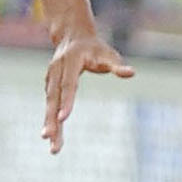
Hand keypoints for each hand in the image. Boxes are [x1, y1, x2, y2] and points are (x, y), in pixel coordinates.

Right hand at [42, 30, 133, 153]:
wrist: (73, 37)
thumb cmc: (95, 48)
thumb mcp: (109, 54)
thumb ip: (117, 66)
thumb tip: (131, 73)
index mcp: (70, 62)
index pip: (68, 84)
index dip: (66, 101)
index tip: (64, 119)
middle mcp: (56, 71)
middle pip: (53, 98)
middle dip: (51, 119)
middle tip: (49, 139)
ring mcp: (50, 79)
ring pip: (50, 104)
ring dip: (49, 124)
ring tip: (51, 145)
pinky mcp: (50, 86)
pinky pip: (50, 106)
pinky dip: (51, 120)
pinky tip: (52, 136)